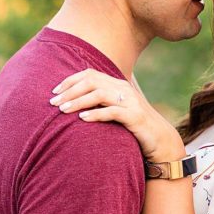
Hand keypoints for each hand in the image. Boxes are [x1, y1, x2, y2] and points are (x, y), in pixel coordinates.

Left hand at [49, 68, 183, 161]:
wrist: (159, 139)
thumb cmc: (132, 126)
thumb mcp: (114, 110)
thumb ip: (99, 103)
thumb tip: (74, 102)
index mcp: (117, 84)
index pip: (89, 74)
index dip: (70, 81)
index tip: (54, 92)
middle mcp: (123, 88)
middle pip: (91, 81)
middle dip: (70, 91)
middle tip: (53, 103)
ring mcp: (130, 101)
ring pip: (99, 94)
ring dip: (78, 101)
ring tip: (63, 110)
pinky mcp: (135, 116)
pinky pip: (112, 112)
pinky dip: (96, 114)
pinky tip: (82, 118)